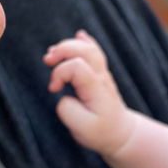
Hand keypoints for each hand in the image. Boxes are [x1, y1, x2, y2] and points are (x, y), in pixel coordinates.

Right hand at [43, 30, 133, 155]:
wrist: (120, 133)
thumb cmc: (101, 132)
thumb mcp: (82, 130)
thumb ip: (68, 111)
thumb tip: (62, 95)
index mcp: (96, 89)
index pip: (77, 67)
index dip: (60, 73)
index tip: (53, 89)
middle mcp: (101, 77)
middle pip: (85, 51)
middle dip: (63, 50)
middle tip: (47, 60)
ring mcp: (102, 74)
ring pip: (90, 49)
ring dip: (69, 46)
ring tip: (52, 53)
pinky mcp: (100, 74)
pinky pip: (96, 52)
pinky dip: (86, 42)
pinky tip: (80, 35)